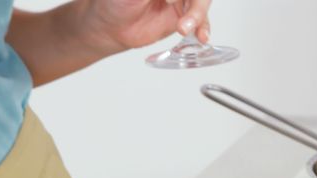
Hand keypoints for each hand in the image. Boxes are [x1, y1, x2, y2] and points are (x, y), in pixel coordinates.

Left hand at [84, 0, 213, 51]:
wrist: (113, 27)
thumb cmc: (116, 3)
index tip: (169, 0)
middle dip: (194, 3)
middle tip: (173, 6)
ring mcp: (181, 0)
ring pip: (201, 3)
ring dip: (197, 15)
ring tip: (183, 28)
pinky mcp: (184, 17)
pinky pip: (201, 21)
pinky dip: (202, 28)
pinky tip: (201, 36)